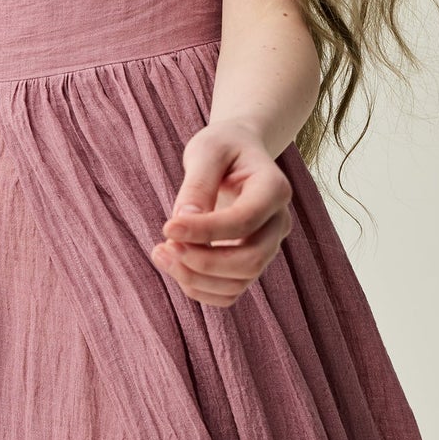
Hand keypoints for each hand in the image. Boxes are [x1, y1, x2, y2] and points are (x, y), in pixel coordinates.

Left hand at [151, 117, 292, 307]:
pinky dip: (199, 289)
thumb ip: (197, 185)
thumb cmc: (222, 147)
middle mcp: (277, 222)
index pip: (244, 221)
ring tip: (161, 253)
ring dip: (195, 279)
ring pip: (239, 282)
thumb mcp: (207, 151)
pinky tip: (175, 265)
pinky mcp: (250, 262)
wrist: (236, 153)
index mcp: (274, 189)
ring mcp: (267, 246)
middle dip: (202, 262)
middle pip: (250, 260)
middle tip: (162, 247)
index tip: (166, 227)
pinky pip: (229, 292)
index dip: (205, 231)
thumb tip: (183, 222)